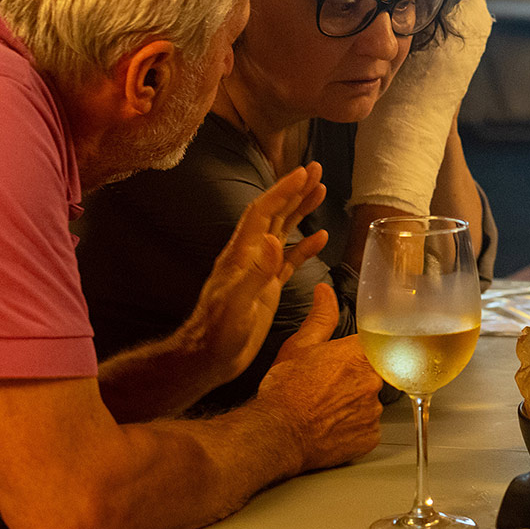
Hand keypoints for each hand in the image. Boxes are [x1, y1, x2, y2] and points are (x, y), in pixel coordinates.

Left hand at [179, 163, 329, 386]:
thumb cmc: (219, 333)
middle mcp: (252, 256)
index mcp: (243, 254)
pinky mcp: (268, 288)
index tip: (304, 172)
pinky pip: (289, 259)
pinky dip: (305, 246)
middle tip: (316, 169)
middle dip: (295, 190)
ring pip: (283, 231)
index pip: (264, 212)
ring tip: (321, 191)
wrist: (209, 359)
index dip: (283, 190)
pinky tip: (321, 238)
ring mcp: (260, 271)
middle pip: (275, 214)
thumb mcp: (237, 304)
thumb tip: (273, 238)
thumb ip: (257, 272)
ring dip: (301, 210)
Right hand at [255, 283, 382, 471]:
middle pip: (375, 374)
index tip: (344, 363)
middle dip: (356, 379)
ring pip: (371, 402)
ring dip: (355, 404)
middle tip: (330, 387)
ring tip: (327, 410)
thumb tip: (325, 292)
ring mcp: (373, 410)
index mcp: (360, 353)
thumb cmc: (284, 390)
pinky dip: (354, 428)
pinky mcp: (370, 437)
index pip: (375, 346)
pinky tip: (332, 427)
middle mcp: (373, 380)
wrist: (275, 433)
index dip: (359, 354)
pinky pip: (368, 429)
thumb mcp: (300, 345)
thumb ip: (320, 317)